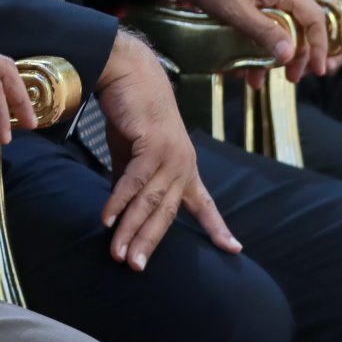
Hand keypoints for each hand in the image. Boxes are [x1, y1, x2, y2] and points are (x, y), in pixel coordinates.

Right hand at [94, 31, 239, 268]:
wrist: (131, 72)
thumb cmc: (134, 113)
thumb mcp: (133, 154)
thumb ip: (132, 182)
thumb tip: (120, 212)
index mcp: (184, 167)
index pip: (203, 204)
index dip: (217, 227)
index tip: (234, 249)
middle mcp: (183, 163)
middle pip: (168, 212)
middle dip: (151, 242)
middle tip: (136, 268)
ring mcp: (170, 154)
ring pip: (150, 200)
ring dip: (131, 229)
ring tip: (117, 254)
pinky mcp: (152, 144)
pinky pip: (134, 180)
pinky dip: (119, 201)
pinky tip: (107, 220)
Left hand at [155, 0, 333, 78]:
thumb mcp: (236, 11)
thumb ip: (264, 32)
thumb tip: (290, 56)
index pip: (314, 18)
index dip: (319, 45)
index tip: (317, 70)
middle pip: (302, 25)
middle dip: (297, 54)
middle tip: (290, 78)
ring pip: (282, 27)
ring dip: (273, 53)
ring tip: (257, 78)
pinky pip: (265, 22)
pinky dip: (258, 43)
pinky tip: (242, 64)